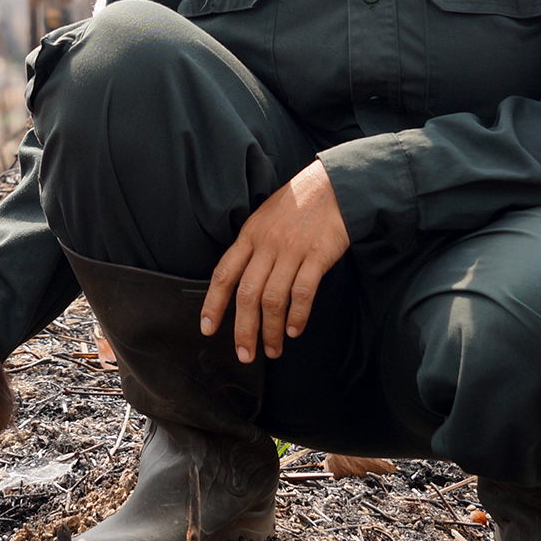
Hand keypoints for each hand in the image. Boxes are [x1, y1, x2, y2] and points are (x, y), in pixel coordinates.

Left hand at [199, 159, 348, 362]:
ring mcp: (292, 250)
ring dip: (272, 330)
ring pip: (273, 298)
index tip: (207, 328)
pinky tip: (295, 329)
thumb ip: (252, 248)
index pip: (224, 274)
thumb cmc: (297, 205)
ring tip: (273, 349)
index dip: (213, 303)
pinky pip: (303, 291)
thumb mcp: (264, 219)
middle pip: (247, 294)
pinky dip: (298, 315)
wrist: (332, 186)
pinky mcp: (317, 255)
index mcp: (249, 236)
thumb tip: (240, 283)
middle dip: (243, 329)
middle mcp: (267, 244)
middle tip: (244, 354)